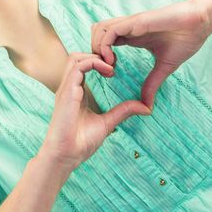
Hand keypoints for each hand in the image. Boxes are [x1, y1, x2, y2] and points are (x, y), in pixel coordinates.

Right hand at [40, 52, 150, 177]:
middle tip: (114, 64)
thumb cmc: (81, 142)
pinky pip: (77, 67)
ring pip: (76, 57)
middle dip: (96, 54)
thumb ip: (123, 111)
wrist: (66, 156)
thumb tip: (145, 108)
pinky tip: (108, 72)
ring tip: (111, 67)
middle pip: (77, 57)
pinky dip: (94, 63)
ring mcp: (67, 89)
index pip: (83, 66)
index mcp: (77, 93)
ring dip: (95, 56)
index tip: (115, 71)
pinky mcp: (67, 92)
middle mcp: (70, 88)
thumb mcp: (108, 123)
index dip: (99, 62)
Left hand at [91, 0, 211, 109]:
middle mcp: (127, 28)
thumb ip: (152, 84)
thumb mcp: (164, 68)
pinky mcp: (136, 21)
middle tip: (104, 71)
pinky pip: (110, 31)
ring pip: (99, 29)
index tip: (110, 74)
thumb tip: (147, 106)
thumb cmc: (184, 40)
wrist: (200, 23)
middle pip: (96, 34)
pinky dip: (105, 46)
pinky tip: (113, 61)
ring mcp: (130, 24)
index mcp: (131, 36)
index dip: (101, 58)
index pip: (105, 42)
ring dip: (97, 49)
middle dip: (94, 53)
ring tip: (109, 66)